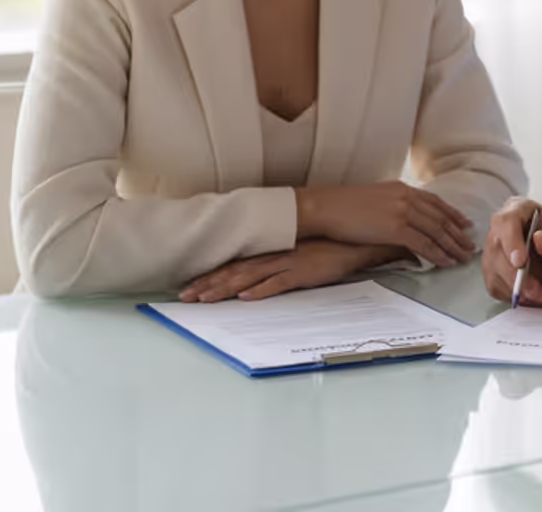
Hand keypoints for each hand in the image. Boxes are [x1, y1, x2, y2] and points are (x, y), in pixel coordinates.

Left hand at [176, 240, 404, 302]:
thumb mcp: (297, 256)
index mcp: (272, 250)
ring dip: (225, 289)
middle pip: (234, 270)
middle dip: (207, 284)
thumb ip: (277, 266)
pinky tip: (246, 297)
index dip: (210, 276)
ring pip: (249, 276)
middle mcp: (275, 254)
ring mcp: (288, 261)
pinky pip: (279, 281)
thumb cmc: (328, 248)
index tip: (189, 287)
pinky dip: (262, 290)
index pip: (234, 264)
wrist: (357, 241)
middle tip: (184, 297)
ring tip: (204, 300)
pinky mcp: (304, 271)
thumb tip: (255, 284)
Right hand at [297, 182, 474, 267]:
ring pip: (437, 231)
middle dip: (458, 234)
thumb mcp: (375, 198)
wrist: (326, 207)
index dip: (453, 214)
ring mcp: (403, 211)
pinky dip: (437, 254)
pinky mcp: (396, 228)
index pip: (435, 202)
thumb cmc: (343, 206)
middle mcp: (407, 197)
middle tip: (470, 246)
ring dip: (452, 246)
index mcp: (403, 188)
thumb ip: (394, 206)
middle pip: (441, 218)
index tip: (465, 224)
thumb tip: (405, 221)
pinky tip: (446, 262)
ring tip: (463, 257)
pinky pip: (424, 244)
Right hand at [481, 198, 541, 304]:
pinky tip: (538, 294)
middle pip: (497, 251)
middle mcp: (502, 228)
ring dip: (521, 290)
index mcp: (520, 209)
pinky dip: (518, 297)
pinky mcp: (495, 272)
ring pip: (495, 273)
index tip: (521, 262)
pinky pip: (498, 288)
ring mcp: (495, 251)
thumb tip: (539, 240)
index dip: (510, 242)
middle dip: (518, 276)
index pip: (506, 221)